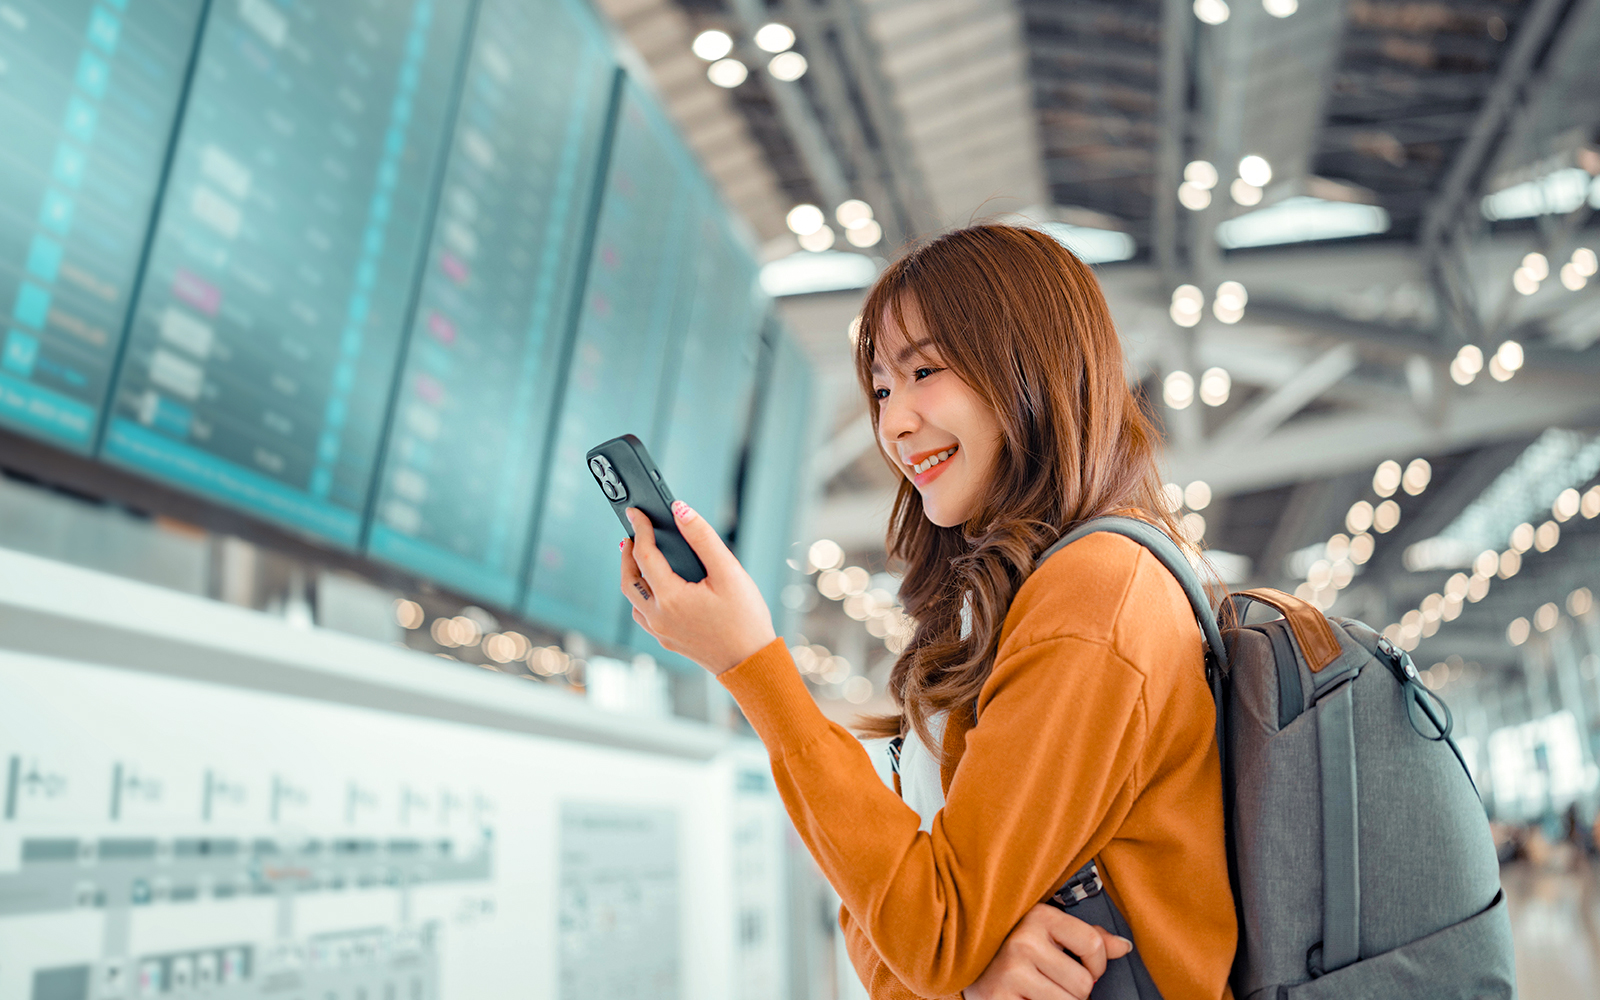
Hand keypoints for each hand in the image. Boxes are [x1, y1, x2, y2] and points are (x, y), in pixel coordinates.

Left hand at [620, 502, 776, 674]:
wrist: (751, 663)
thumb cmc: (745, 619)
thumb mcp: (729, 571)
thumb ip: (702, 537)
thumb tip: (680, 511)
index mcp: (670, 597)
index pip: (645, 555)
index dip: (640, 529)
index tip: (636, 512)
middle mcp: (659, 617)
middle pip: (629, 580)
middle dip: (628, 554)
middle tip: (632, 534)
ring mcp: (661, 632)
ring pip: (633, 600)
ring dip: (632, 576)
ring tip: (639, 557)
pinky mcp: (668, 641)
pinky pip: (644, 616)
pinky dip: (642, 597)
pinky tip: (654, 588)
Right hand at [964, 905, 1132, 999]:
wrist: (959, 959)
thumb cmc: (1012, 947)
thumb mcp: (1046, 931)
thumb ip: (1085, 937)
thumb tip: (1124, 947)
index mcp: (1038, 916)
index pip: (1093, 944)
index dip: (1097, 964)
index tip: (1084, 967)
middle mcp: (1023, 941)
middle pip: (1083, 985)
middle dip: (1075, 991)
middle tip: (1053, 984)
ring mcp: (1010, 973)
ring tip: (1040, 993)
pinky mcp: (1000, 999)